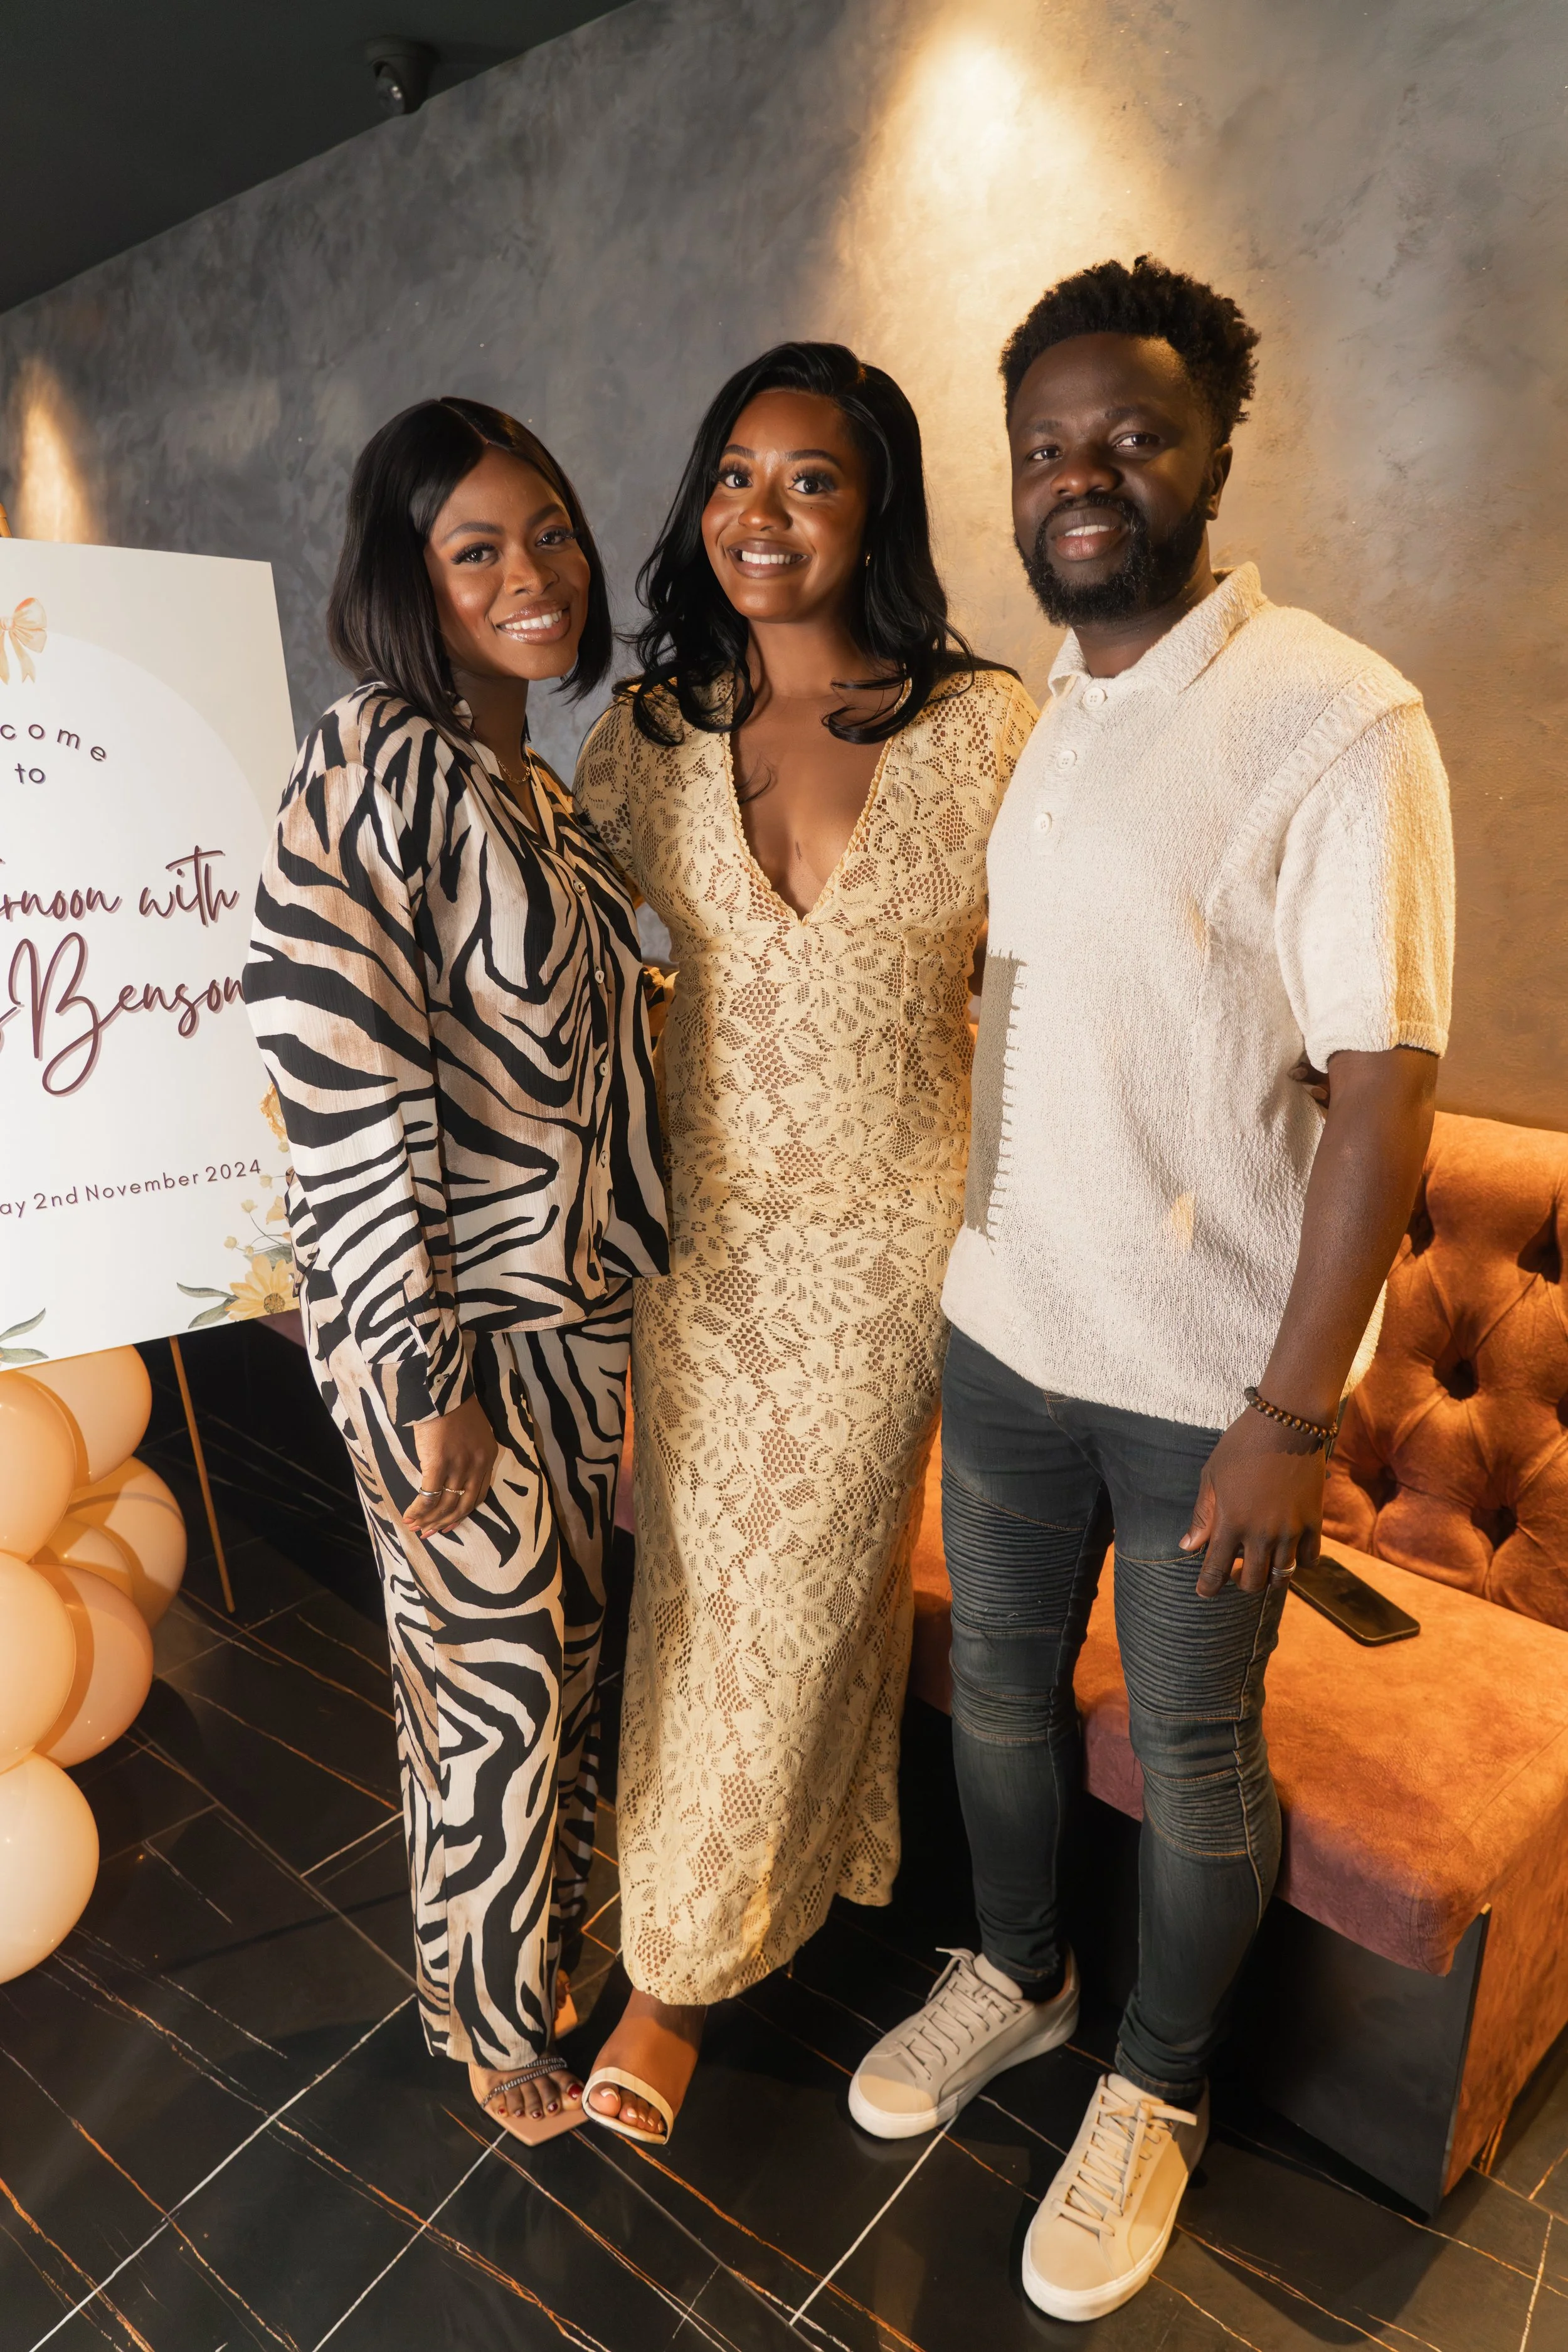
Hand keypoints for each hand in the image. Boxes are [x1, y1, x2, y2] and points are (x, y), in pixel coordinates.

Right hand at [402, 1394, 497, 1537]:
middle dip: (444, 1523)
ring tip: (415, 1527)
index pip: (479, 1496)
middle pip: (462, 1505)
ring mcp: (459, 1466)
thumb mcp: (475, 1432)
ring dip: (428, 1520)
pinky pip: (428, 1496)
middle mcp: (477, 1465)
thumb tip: (452, 1473)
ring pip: (445, 1504)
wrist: (443, 1390)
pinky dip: (418, 1510)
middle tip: (429, 1534)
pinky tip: (409, 1516)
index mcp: (488, 1457)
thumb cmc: (455, 1406)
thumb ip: (470, 1454)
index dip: (462, 1513)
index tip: (450, 1524)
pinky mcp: (438, 1464)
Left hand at [1180, 1410, 1325, 1597]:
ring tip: (1262, 1564)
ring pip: (1281, 1575)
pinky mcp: (1313, 1521)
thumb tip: (1188, 1547)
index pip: (1216, 1570)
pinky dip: (1300, 1561)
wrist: (1287, 1423)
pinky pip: (1310, 1558)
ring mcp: (1290, 1530)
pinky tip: (1291, 1552)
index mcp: (1231, 1523)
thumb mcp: (1212, 1476)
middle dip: (1240, 1583)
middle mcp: (1261, 1534)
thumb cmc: (1242, 1445)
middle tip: (1236, 1573)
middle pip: (1252, 1582)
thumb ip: (1203, 1514)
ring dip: (1269, 1576)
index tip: (1204, 1592)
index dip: (1208, 1587)